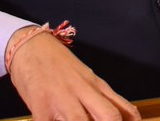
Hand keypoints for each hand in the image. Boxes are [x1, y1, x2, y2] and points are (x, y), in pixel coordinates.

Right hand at [9, 28, 140, 120]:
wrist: (30, 46)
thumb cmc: (58, 64)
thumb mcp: (85, 78)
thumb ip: (104, 98)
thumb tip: (129, 117)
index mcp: (96, 85)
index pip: (121, 110)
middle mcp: (83, 91)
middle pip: (109, 116)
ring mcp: (62, 99)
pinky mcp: (41, 106)